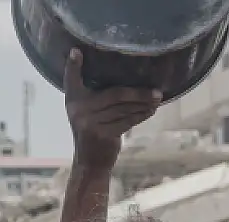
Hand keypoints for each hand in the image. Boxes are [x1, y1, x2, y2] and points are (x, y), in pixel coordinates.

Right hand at [65, 48, 160, 164]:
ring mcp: (90, 123)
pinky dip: (141, 116)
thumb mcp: (86, 112)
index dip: (72, 66)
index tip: (75, 51)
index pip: (71, 79)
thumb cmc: (93, 132)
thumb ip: (94, 96)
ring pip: (124, 108)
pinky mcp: (102, 135)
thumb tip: (122, 77)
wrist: (89, 163)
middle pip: (115, 94)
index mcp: (73, 100)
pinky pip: (127, 121)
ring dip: (143, 104)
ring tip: (157, 99)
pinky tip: (150, 111)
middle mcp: (79, 110)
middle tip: (156, 90)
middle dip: (138, 93)